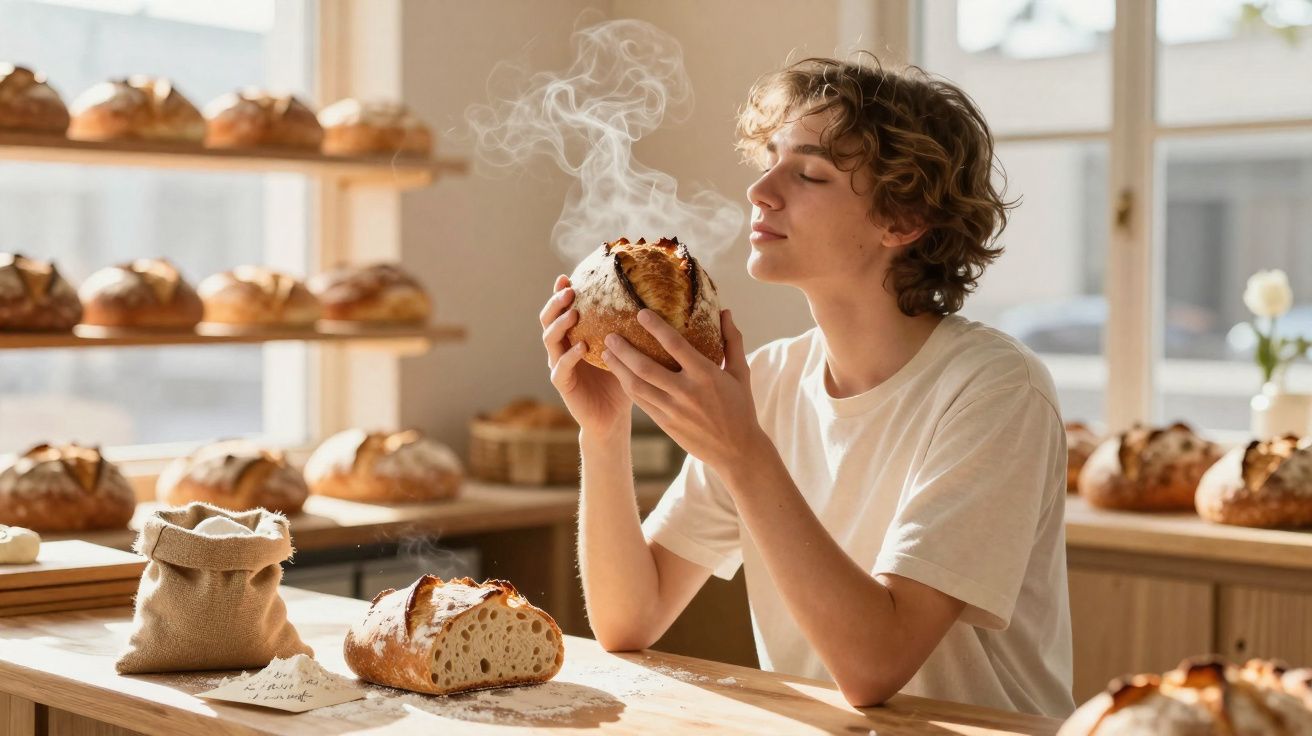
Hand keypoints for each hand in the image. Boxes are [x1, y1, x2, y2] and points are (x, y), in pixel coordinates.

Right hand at [540, 275, 630, 434]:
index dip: (560, 293)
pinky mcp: (563, 384)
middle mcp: (562, 348)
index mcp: (574, 336)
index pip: (562, 310)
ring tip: (573, 313)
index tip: (567, 277)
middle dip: (556, 303)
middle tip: (569, 291)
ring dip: (560, 324)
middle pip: (548, 320)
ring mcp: (559, 365)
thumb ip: (626, 329)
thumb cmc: (620, 380)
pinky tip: (582, 347)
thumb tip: (650, 301)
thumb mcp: (625, 350)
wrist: (613, 416)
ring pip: (550, 340)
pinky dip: (569, 356)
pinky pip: (561, 367)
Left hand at [603, 308, 766, 470]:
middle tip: (610, 334)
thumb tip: (725, 311)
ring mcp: (673, 410)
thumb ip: (732, 341)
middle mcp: (686, 392)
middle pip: (646, 367)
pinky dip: (627, 387)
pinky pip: (641, 402)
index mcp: (706, 375)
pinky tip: (619, 375)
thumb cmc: (741, 407)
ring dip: (619, 368)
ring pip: (638, 386)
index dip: (656, 327)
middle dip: (624, 350)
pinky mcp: (665, 424)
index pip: (675, 345)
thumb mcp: (740, 373)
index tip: (640, 313)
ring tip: (606, 352)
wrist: (737, 451)